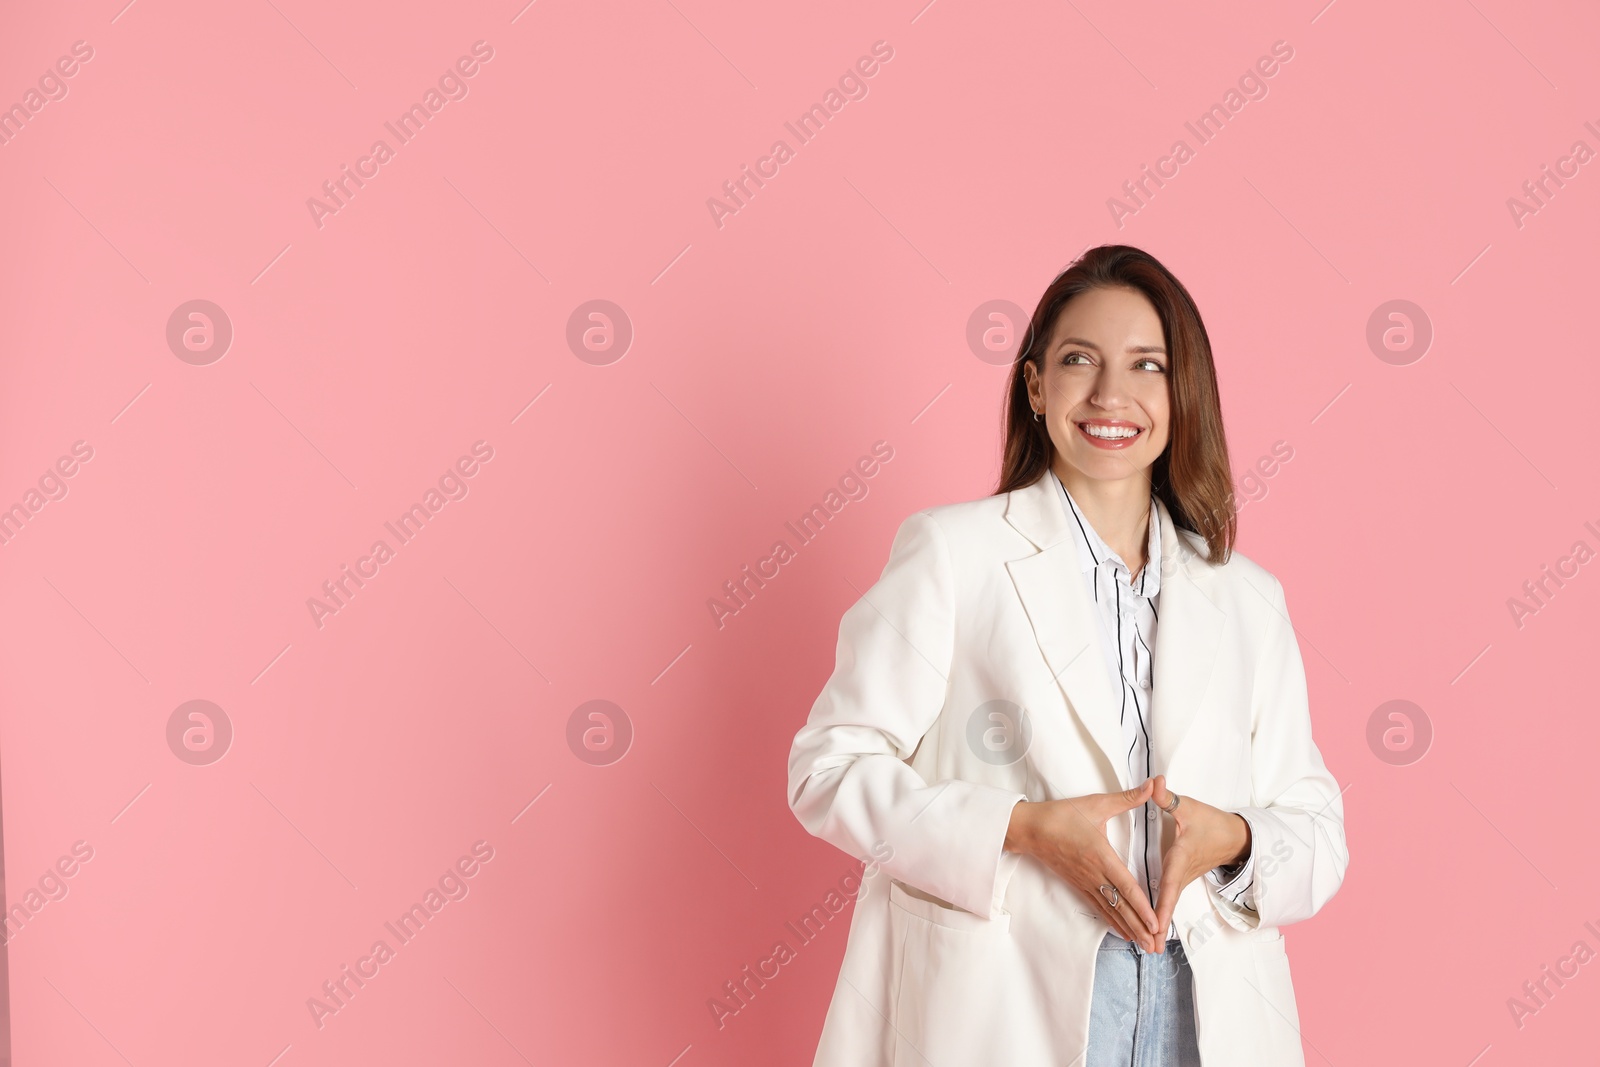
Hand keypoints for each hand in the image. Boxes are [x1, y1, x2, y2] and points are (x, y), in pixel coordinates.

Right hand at [1005, 781, 1164, 952]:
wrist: (1029, 828)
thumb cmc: (1061, 815)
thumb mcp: (1096, 803)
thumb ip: (1127, 797)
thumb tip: (1152, 785)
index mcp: (1101, 856)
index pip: (1126, 886)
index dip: (1142, 906)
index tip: (1155, 922)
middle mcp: (1094, 874)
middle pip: (1120, 905)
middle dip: (1139, 926)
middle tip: (1155, 945)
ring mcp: (1085, 881)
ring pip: (1110, 910)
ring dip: (1128, 928)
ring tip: (1143, 945)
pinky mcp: (1077, 884)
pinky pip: (1098, 906)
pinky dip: (1112, 920)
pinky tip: (1121, 931)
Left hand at [1149, 774, 1249, 945]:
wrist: (1235, 836)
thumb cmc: (1211, 822)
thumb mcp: (1187, 806)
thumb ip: (1167, 797)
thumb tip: (1154, 783)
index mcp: (1180, 859)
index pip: (1168, 886)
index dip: (1161, 906)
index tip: (1154, 926)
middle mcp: (1181, 874)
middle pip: (1167, 904)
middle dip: (1158, 926)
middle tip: (1149, 949)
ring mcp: (1182, 880)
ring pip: (1168, 906)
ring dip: (1159, 926)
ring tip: (1149, 948)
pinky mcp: (1181, 881)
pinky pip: (1168, 901)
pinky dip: (1161, 917)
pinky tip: (1152, 930)